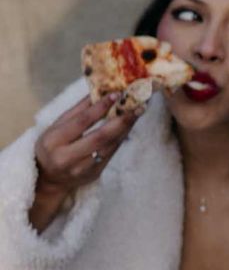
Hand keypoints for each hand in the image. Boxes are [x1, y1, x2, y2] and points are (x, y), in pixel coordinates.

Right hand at [30, 94, 141, 230]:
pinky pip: (112, 153)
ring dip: (126, 128)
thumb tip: (98, 90)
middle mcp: (67, 157)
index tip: (116, 94)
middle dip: (122, 120)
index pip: (81, 121)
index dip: (100, 107)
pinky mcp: (95, 174)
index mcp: (54, 140)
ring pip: (110, 146)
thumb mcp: (57, 126)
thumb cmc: (53, 145)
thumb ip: (78, 110)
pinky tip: (129, 126)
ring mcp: (83, 168)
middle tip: (138, 106)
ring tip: (138, 112)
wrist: (50, 178)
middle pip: (100, 137)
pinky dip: (121, 138)